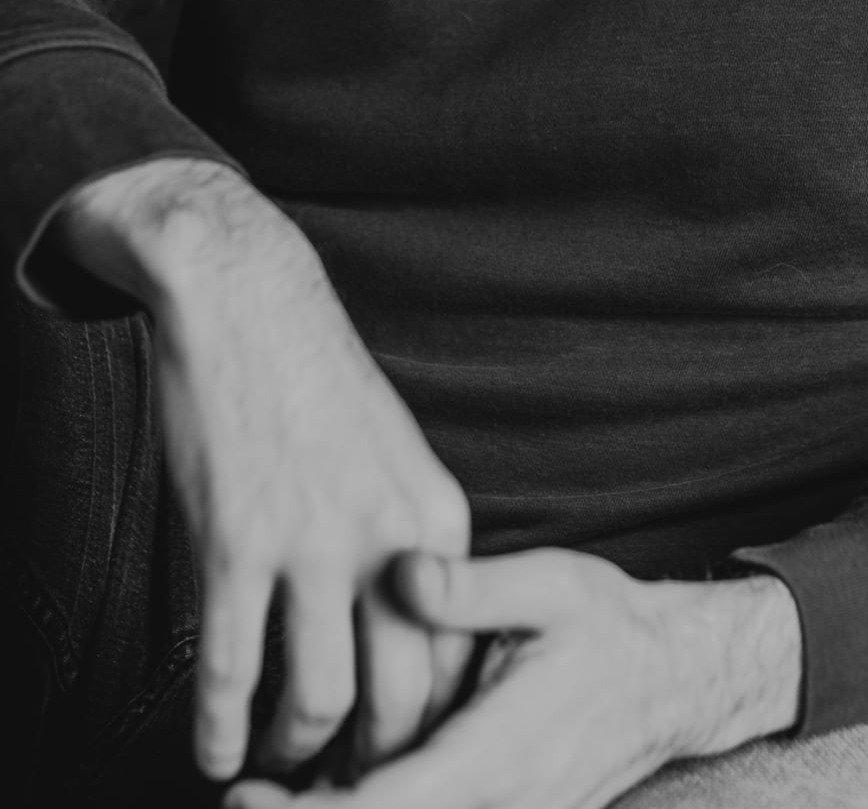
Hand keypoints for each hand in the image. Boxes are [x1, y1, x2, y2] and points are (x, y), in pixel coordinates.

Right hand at [50, 159, 474, 782]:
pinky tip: (214, 750)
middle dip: (375, 759)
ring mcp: (309, 541)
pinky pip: (228, 671)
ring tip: (277, 768)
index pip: (457, 657)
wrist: (247, 302)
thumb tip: (406, 633)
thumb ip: (407, 543)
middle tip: (346, 780)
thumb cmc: (316, 382)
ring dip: (295, 754)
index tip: (401, 747)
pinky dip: (219, 730)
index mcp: (438, 519)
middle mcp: (387, 538)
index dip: (428, 722)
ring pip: (317, 700)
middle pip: (401, 698)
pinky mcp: (233, 542)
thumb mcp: (394, 457)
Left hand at [223, 546, 802, 808]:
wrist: (673, 679)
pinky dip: (372, 808)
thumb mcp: (548, 585)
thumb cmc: (608, 627)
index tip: (245, 795)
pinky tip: (328, 785)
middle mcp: (498, 807)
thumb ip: (471, 589)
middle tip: (238, 793)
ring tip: (267, 788)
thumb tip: (399, 572)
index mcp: (498, 758)